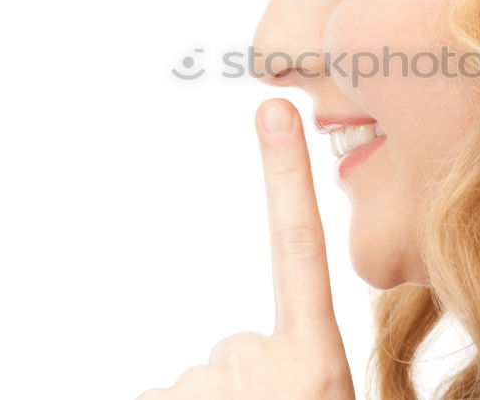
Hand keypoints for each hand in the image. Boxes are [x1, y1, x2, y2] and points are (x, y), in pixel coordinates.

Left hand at [136, 98, 356, 399]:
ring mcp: (209, 382)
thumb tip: (234, 354)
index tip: (273, 109)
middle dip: (243, 378)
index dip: (287, 175)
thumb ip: (296, 361)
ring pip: (202, 379)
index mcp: (317, 360)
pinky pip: (159, 398)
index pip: (299, 247)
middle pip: (236, 345)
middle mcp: (262, 360)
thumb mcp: (320, 393)